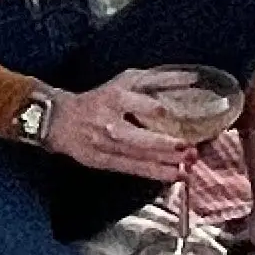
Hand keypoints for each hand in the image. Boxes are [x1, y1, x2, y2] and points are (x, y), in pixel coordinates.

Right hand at [37, 69, 192, 182]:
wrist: (62, 120)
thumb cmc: (101, 97)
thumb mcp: (126, 81)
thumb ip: (158, 80)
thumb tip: (192, 78)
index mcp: (116, 98)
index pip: (143, 106)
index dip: (161, 111)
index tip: (180, 116)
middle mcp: (111, 123)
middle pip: (142, 138)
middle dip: (167, 146)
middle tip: (189, 149)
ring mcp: (107, 146)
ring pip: (140, 157)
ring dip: (166, 164)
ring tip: (187, 168)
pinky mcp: (106, 162)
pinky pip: (134, 169)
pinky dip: (155, 174)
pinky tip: (173, 176)